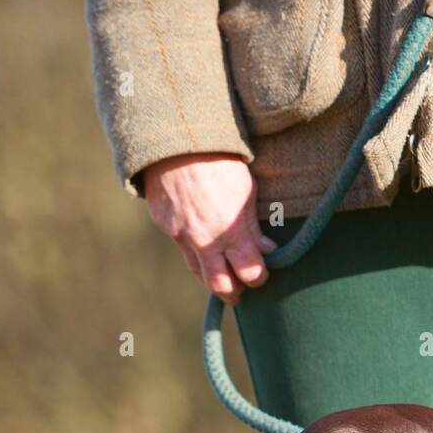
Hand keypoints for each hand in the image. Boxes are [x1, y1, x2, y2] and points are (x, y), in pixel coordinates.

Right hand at [143, 153, 276, 303]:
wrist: (176, 139)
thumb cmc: (219, 160)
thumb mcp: (246, 190)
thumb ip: (253, 226)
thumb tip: (266, 251)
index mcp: (231, 231)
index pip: (250, 273)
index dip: (259, 278)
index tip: (261, 275)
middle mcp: (205, 240)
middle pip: (221, 286)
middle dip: (234, 293)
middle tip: (241, 290)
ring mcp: (182, 235)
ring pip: (198, 272)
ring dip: (212, 277)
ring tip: (223, 272)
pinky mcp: (165, 226)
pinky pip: (183, 248)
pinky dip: (195, 252)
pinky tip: (203, 242)